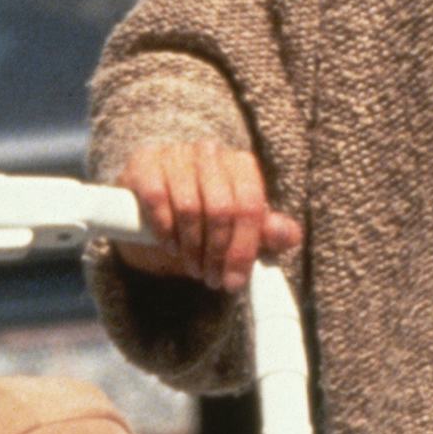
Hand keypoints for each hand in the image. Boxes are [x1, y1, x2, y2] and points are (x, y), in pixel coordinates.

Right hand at [113, 141, 302, 295]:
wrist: (152, 208)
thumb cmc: (202, 221)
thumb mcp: (238, 231)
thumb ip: (267, 234)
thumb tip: (287, 235)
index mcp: (240, 165)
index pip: (251, 205)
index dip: (244, 249)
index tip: (234, 280)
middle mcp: (210, 152)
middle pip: (222, 208)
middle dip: (217, 252)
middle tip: (210, 278)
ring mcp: (176, 153)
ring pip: (190, 206)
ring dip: (190, 246)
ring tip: (192, 265)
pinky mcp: (145, 161)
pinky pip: (157, 197)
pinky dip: (163, 228)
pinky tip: (168, 244)